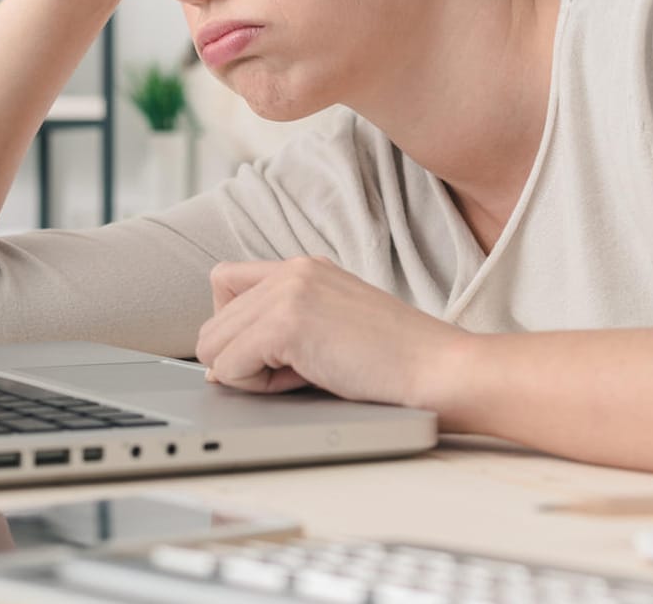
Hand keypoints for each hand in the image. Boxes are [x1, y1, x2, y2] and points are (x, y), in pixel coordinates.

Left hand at [194, 256, 470, 406]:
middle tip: (292, 374)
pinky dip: (254, 387)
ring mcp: (288, 292)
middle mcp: (291, 269)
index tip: (271, 355)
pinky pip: (228, 366)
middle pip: (213, 319)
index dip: (237, 328)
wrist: (439, 370)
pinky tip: (302, 382)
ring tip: (300, 377)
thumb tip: (219, 366)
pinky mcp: (287, 323)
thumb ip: (281, 329)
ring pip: (213, 343)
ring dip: (246, 373)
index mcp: (304, 266)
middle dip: (242, 358)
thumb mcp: (332, 327)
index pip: (225, 283)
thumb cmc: (397, 363)